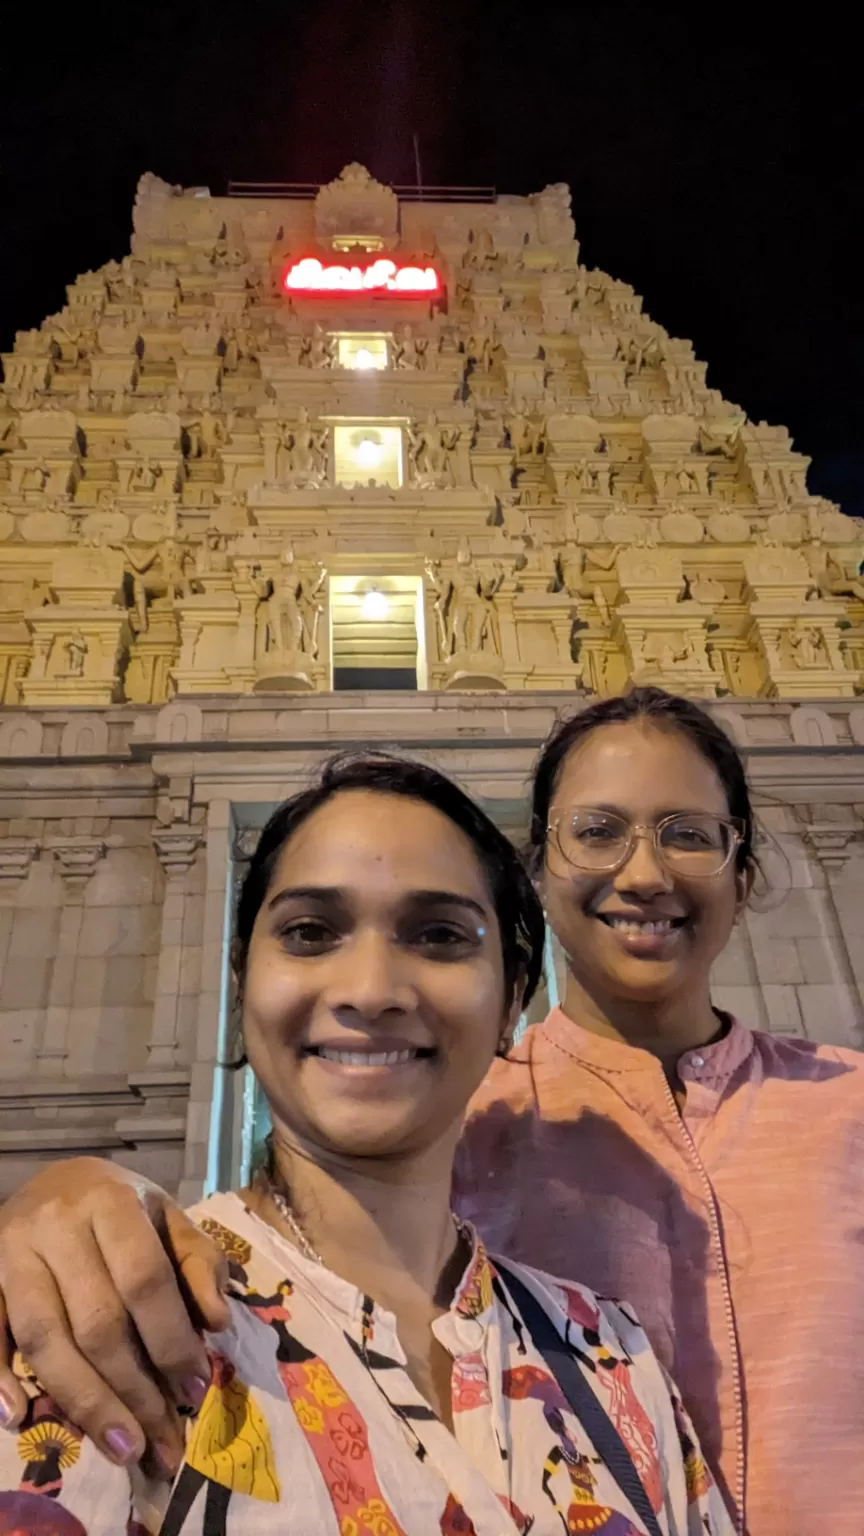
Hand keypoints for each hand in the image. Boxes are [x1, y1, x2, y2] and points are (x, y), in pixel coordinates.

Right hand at [0, 1159, 228, 1473]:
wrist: (56, 1183)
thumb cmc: (123, 1208)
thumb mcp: (169, 1218)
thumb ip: (198, 1263)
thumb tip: (215, 1323)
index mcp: (111, 1201)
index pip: (143, 1279)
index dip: (171, 1339)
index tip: (195, 1389)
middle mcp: (56, 1225)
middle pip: (95, 1320)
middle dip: (133, 1389)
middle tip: (162, 1438)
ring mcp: (12, 1251)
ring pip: (43, 1338)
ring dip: (84, 1401)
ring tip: (121, 1447)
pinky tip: (17, 1418)